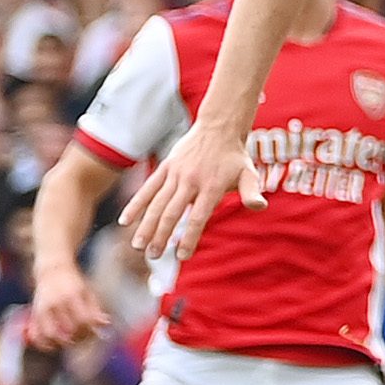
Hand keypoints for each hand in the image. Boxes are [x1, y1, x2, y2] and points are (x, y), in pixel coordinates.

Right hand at [26, 262, 109, 348]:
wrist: (52, 270)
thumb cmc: (74, 283)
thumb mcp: (88, 292)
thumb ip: (95, 310)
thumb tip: (105, 325)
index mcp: (72, 296)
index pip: (83, 320)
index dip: (91, 330)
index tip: (94, 332)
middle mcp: (56, 302)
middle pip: (69, 329)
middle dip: (79, 338)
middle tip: (84, 337)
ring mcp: (43, 308)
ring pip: (51, 334)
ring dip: (62, 343)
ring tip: (70, 342)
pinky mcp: (35, 313)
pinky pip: (35, 333)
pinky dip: (43, 343)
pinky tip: (52, 347)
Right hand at [120, 125, 257, 259]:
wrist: (218, 128)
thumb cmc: (235, 157)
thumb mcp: (249, 173)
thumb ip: (252, 192)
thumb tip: (259, 207)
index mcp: (211, 186)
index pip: (199, 217)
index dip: (190, 236)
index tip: (182, 256)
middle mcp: (191, 181)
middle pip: (172, 212)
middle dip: (161, 235)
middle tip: (154, 256)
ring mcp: (175, 174)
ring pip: (157, 203)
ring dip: (146, 225)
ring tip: (138, 246)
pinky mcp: (165, 168)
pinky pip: (148, 188)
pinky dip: (136, 204)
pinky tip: (125, 221)